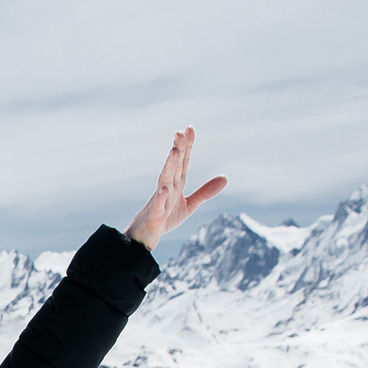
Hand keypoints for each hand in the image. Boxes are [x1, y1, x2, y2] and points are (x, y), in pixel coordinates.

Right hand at [124, 129, 227, 250]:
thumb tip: (225, 178)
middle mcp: (167, 189)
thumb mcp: (188, 205)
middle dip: (177, 150)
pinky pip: (158, 207)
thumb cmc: (163, 219)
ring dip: (169, 167)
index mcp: (176, 185)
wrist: (142, 239)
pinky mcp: (155, 217)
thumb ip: (205, 191)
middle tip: (180, 132)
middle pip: (173, 167)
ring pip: (165, 181)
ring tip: (174, 152)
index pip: (183, 162)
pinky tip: (165, 189)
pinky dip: (161, 198)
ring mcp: (159, 202)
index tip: (189, 128)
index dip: (187, 146)